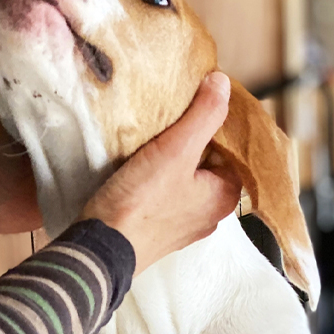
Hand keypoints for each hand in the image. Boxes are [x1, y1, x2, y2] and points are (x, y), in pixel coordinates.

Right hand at [80, 72, 238, 275]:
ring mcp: (184, 227)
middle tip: (169, 120)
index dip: (215, 124)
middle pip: (209, 165)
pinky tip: (140, 169)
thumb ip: (203, 116)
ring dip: (173, 162)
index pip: (232, 149)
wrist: (101, 250)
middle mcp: (211, 215)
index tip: (193, 105)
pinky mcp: (158, 232)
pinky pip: (166, 197)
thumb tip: (224, 83)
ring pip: (186, 181)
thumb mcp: (176, 150)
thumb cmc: (141, 203)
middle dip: (192, 142)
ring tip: (152, 141)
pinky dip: (158, 181)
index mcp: (225, 196)